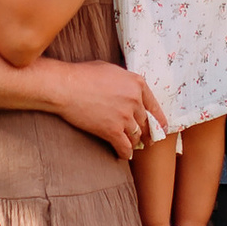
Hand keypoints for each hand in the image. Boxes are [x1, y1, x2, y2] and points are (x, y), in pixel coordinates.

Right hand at [46, 56, 167, 159]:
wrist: (66, 87)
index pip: (154, 106)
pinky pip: (125, 147)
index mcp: (137, 84)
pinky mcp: (112, 130)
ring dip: (134, 143)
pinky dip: (125, 153)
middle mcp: (134, 100)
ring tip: (131, 146)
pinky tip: (123, 155)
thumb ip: (125, 81)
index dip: (159, 121)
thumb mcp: (111, 70)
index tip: (161, 129)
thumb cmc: (83, 75)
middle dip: (146, 134)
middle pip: (145, 123)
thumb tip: (129, 89)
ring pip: (136, 136)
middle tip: (145, 141)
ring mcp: (124, 116)